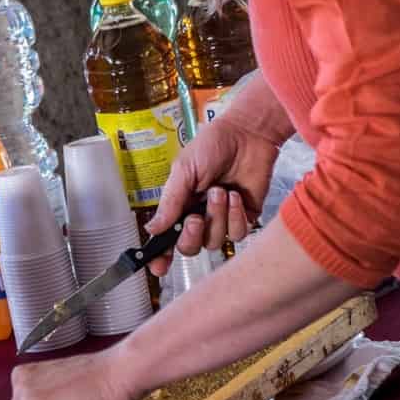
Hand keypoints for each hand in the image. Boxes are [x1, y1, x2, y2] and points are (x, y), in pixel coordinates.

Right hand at [147, 82, 291, 272]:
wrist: (248, 134)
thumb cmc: (213, 145)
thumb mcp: (184, 170)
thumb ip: (170, 202)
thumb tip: (152, 229)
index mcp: (180, 205)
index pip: (167, 238)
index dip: (161, 256)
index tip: (158, 266)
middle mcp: (200, 215)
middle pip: (190, 247)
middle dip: (192, 236)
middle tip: (196, 217)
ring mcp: (222, 218)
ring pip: (215, 241)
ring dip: (217, 217)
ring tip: (221, 191)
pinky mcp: (244, 217)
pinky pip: (237, 234)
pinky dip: (235, 216)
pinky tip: (235, 196)